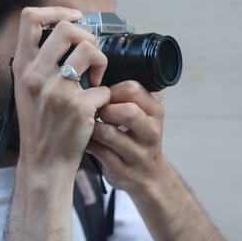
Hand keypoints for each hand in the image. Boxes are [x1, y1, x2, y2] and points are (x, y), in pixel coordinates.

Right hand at [12, 6, 110, 174]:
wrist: (44, 161)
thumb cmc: (39, 124)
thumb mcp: (27, 90)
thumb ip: (40, 63)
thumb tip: (66, 36)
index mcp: (23, 68)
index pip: (30, 19)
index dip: (55, 10)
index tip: (74, 17)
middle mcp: (36, 75)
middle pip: (67, 28)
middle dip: (87, 37)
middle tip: (92, 55)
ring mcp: (57, 91)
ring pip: (90, 50)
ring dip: (102, 62)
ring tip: (98, 80)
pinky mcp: (78, 107)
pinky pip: (104, 87)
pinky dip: (105, 95)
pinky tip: (98, 106)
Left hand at [87, 80, 163, 194]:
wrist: (148, 176)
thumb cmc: (139, 137)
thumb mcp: (147, 113)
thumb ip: (138, 92)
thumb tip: (118, 64)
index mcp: (155, 111)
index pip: (133, 88)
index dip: (110, 89)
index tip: (101, 95)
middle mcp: (150, 131)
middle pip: (126, 110)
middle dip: (104, 108)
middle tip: (94, 111)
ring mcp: (137, 153)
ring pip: (109, 133)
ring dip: (92, 126)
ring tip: (87, 124)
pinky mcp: (122, 169)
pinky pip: (99, 152)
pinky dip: (88, 143)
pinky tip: (85, 139)